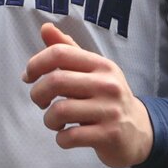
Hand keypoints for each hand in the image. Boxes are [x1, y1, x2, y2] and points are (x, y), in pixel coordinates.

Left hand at [22, 22, 152, 167]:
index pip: (60, 53)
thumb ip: (68, 50)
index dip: (35, 64)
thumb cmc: (105, 98)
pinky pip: (70, 136)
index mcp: (101, 65)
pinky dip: (60, 139)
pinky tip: (66, 135)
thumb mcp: (92, 71)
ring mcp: (110, 110)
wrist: (139, 132)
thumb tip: (45, 28)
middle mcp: (108, 84)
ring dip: (49, 120)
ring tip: (55, 122)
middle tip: (41, 102)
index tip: (28, 77)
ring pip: (60, 111)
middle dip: (37, 94)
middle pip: (55, 81)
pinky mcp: (109, 135)